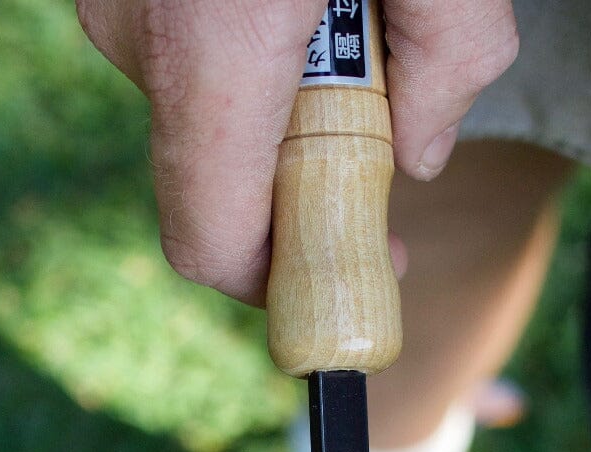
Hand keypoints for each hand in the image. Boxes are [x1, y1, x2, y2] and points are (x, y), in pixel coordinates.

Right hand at [76, 0, 517, 302]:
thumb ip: (452, 57)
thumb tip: (416, 157)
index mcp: (215, 41)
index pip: (209, 240)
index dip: (277, 283)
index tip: (349, 271)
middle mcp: (138, 29)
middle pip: (217, 176)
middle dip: (302, 167)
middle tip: (381, 97)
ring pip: (201, 108)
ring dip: (280, 93)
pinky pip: (178, 45)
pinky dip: (244, 42)